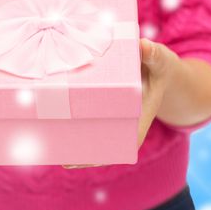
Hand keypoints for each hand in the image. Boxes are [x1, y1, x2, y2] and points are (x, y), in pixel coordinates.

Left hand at [64, 38, 180, 168]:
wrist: (158, 67)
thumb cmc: (160, 67)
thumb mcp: (160, 61)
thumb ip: (153, 55)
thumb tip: (144, 46)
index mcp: (140, 119)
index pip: (124, 145)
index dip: (104, 156)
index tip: (85, 163)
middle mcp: (124, 124)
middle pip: (103, 146)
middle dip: (83, 155)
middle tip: (62, 161)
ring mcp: (113, 118)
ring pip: (92, 136)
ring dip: (73, 143)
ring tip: (49, 149)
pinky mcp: (103, 109)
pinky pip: (86, 120)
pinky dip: (72, 124)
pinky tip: (51, 127)